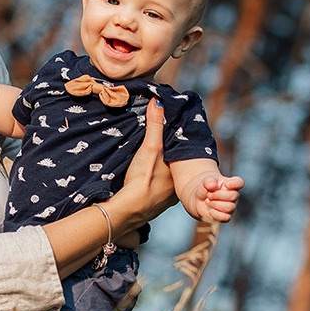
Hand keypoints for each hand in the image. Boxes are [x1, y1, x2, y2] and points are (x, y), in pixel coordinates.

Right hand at [115, 99, 176, 225]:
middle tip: (159, 151)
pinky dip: (151, 187)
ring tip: (152, 165)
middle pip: (174, 171)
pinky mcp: (151, 209)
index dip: (176, 148)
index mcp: (180, 175)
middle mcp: (176, 190)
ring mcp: (164, 202)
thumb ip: (155, 125)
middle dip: (168, 162)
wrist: (127, 210)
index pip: (182, 157)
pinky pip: (155, 193)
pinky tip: (142, 183)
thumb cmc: (143, 179)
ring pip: (166, 183)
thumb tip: (159, 100)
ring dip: (160, 176)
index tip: (170, 138)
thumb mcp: (150, 147)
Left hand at [193, 174, 244, 221]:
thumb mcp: (204, 182)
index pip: (239, 182)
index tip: (226, 184)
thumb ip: (208, 181)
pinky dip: (215, 214)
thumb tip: (213, 184)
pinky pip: (226, 218)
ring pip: (229, 207)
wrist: (198, 199)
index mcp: (230, 183)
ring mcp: (231, 206)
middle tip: (209, 194)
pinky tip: (210, 209)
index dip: (235, 183)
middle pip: (234, 196)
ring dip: (215, 204)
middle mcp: (233, 195)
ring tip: (208, 201)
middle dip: (218, 195)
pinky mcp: (226, 216)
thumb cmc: (204, 188)